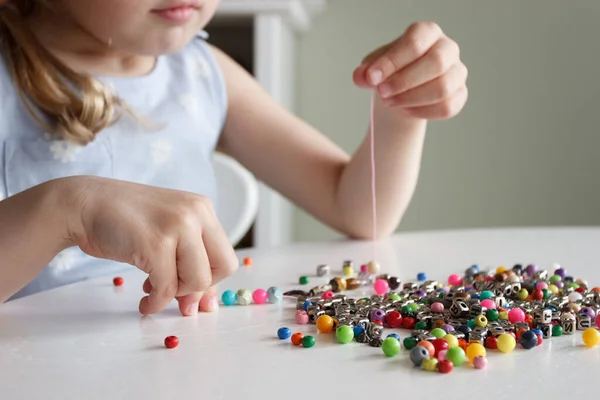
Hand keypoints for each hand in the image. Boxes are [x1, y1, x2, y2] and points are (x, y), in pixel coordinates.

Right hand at [63, 176, 237, 315]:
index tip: (191, 292)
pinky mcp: (156, 243)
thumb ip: (190, 263)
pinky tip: (145, 301)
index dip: (211, 281)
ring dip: (175, 295)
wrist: (84, 204)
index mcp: (202, 209)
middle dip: (199, 288)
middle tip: (176, 293)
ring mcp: (177, 226)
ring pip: (198, 280)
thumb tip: (207, 305)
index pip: (227, 257)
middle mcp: (196, 214)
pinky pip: (167, 287)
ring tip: (153, 290)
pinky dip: (157, 302)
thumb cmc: (126, 222)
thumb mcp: (167, 235)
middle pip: (222, 269)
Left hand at [353, 22, 467, 119]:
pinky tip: (405, 111)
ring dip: (411, 99)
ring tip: (390, 102)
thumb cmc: (391, 71)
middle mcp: (447, 49)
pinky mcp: (460, 95)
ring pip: (443, 88)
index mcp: (427, 32)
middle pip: (437, 63)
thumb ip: (366, 71)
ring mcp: (457, 72)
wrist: (403, 89)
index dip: (393, 62)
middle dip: (405, 81)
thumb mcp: (374, 67)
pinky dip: (422, 112)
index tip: (372, 78)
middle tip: (382, 93)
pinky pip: (446, 107)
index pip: (415, 43)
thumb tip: (361, 76)